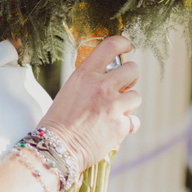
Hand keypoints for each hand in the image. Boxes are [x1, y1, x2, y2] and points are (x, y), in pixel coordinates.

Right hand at [38, 36, 141, 167]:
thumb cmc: (58, 121)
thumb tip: (111, 78)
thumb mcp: (70, 91)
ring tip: (111, 113)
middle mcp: (100, 86)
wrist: (56, 148)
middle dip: (131, 78)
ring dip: (127, 104)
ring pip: (136, 96)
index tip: (127, 47)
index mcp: (84, 74)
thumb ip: (90, 82)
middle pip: (133, 69)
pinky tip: (112, 129)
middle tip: (123, 86)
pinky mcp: (121, 125)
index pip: (111, 46)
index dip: (123, 43)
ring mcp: (113, 106)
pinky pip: (134, 121)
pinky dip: (126, 125)